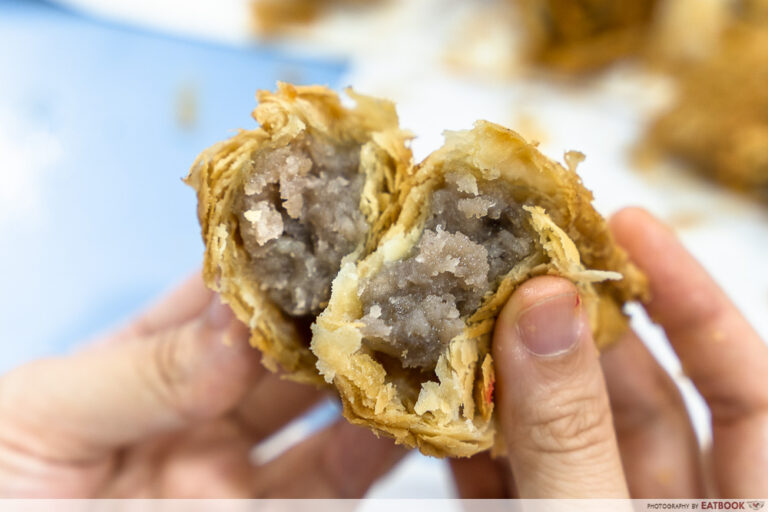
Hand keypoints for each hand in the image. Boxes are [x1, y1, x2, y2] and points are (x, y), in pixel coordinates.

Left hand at [0, 274, 404, 496]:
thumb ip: (141, 370)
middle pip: (280, 352)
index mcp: (138, 371)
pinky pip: (337, 482)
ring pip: (321, 414)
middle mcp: (198, 415)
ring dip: (364, 374)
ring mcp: (234, 473)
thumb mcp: (40, 420)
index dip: (261, 262)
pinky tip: (402, 410)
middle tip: (381, 274)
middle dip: (329, 311)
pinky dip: (376, 447)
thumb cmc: (0, 496)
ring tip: (407, 333)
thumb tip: (239, 319)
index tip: (316, 224)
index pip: (212, 301)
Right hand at [451, 207, 767, 497]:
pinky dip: (476, 447)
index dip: (693, 300)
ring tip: (466, 323)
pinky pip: (512, 479)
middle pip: (640, 397)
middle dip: (577, 329)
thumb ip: (571, 433)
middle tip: (520, 270)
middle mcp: (674, 509)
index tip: (630, 227)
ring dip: (512, 381)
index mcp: (736, 509)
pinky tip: (442, 405)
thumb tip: (543, 306)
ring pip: (567, 432)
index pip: (746, 385)